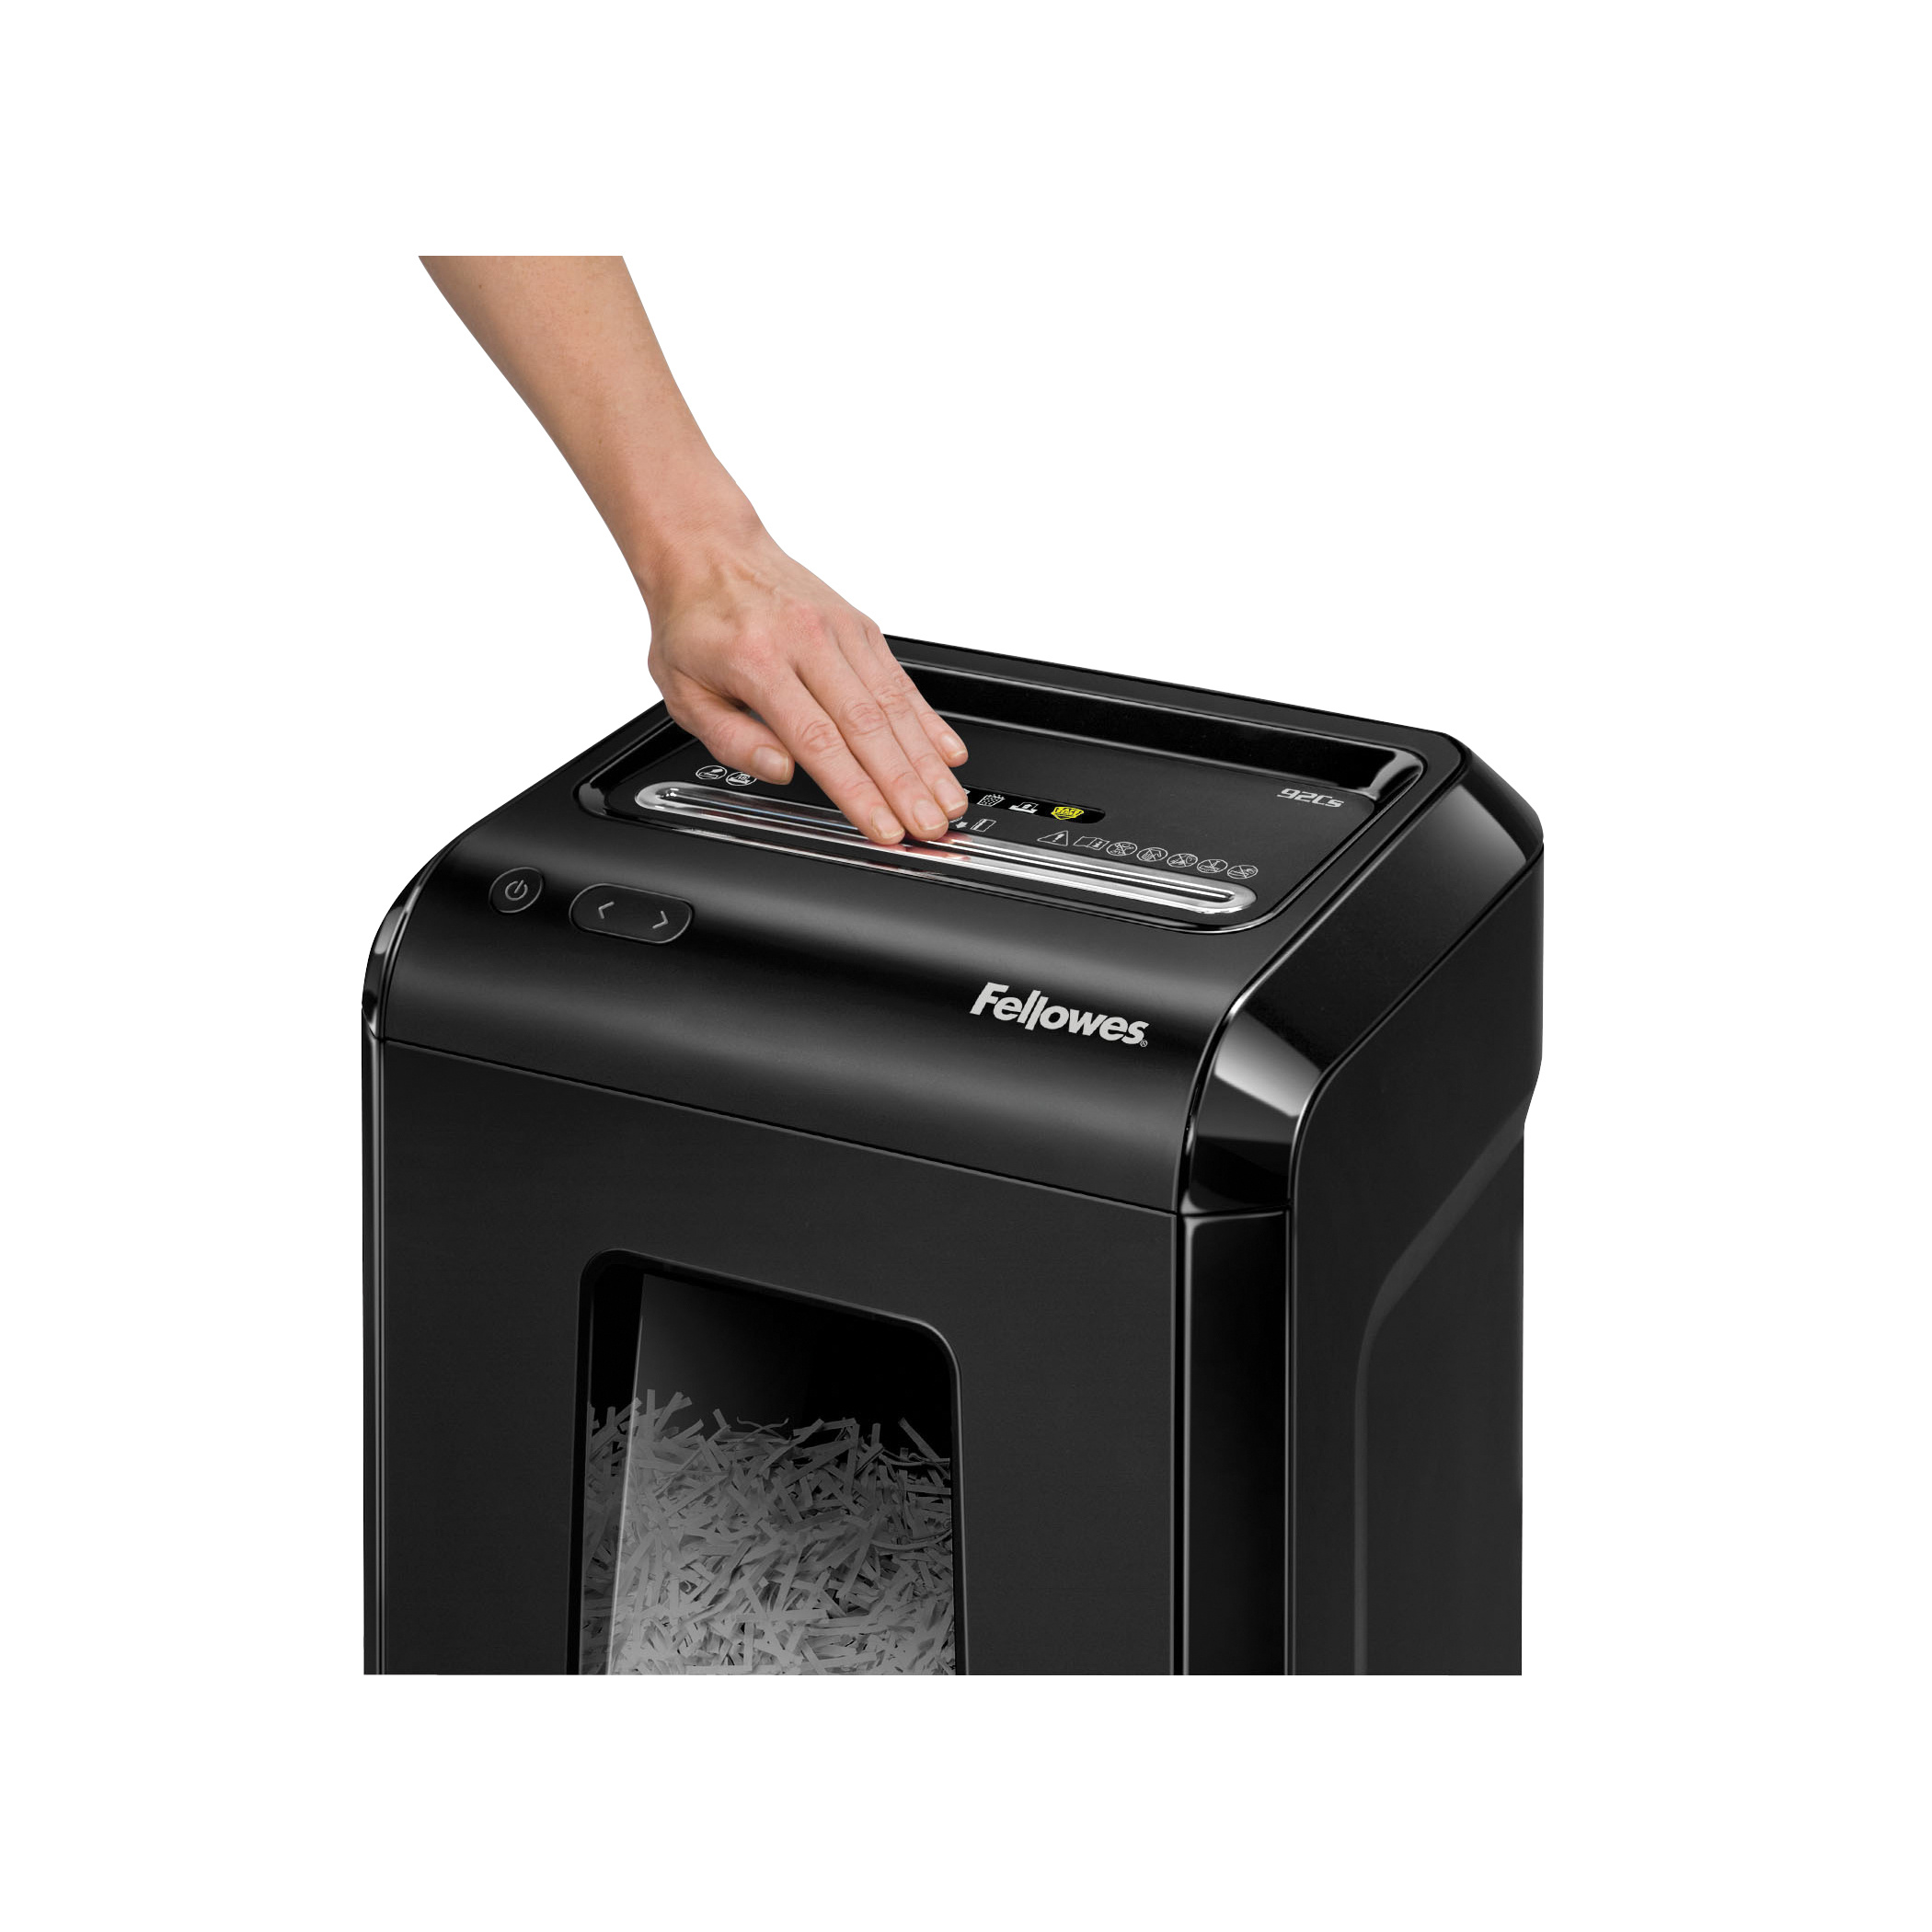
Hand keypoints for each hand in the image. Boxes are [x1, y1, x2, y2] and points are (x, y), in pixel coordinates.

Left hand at [644, 529, 969, 843]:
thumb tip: (782, 769)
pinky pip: (900, 679)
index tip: (882, 826)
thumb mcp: (683, 690)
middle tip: (930, 827)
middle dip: (905, 784)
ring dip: (926, 759)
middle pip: (867, 725)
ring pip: (893, 703)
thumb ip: (731, 739)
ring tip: (948, 801)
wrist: (708, 548)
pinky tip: (949, 753)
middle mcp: (806, 640)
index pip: (818, 739)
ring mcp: (839, 630)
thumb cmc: (695, 622)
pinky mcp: (860, 626)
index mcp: (758, 661)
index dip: (856, 789)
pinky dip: (928, 719)